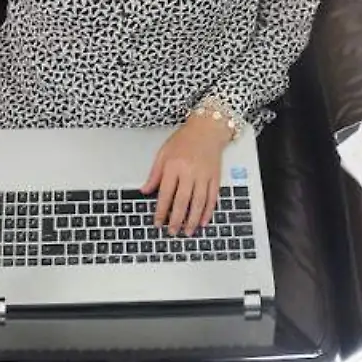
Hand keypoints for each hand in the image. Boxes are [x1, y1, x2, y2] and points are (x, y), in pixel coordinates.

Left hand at [142, 115, 231, 235]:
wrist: (207, 129)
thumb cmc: (184, 140)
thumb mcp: (163, 153)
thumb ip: (154, 174)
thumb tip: (145, 191)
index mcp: (174, 166)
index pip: (166, 193)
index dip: (161, 211)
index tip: (157, 222)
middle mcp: (190, 171)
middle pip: (182, 201)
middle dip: (176, 219)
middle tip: (172, 232)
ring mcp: (204, 175)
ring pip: (199, 202)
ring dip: (193, 219)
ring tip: (187, 231)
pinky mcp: (216, 177)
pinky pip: (212, 197)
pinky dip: (208, 211)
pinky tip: (203, 221)